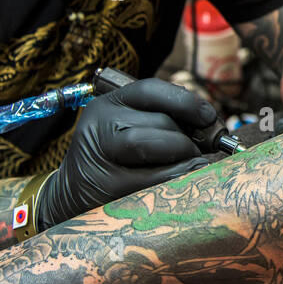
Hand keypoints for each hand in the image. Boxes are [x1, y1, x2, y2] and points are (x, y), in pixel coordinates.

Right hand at [38, 79, 221, 228]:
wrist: (70, 194)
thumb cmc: (115, 158)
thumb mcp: (129, 127)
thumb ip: (164, 119)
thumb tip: (211, 126)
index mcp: (108, 103)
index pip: (151, 89)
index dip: (187, 101)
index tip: (209, 116)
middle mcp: (100, 124)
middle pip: (160, 120)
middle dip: (189, 136)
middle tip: (202, 148)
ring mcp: (101, 155)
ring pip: (153, 143)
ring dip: (183, 153)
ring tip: (192, 162)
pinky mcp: (106, 185)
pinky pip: (152, 177)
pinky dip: (177, 176)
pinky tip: (188, 176)